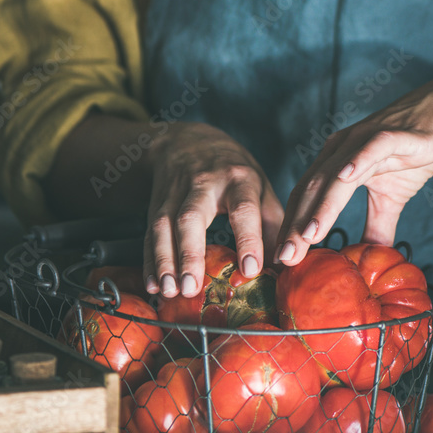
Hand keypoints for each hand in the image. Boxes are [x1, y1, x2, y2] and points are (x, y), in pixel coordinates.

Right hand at [143, 122, 283, 297]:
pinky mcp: (156, 204)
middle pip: (192, 217)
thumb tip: (283, 268)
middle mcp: (204, 184)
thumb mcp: (260, 187)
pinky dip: (149, 261)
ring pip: (164, 225)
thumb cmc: (234, 172)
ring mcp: (175, 193)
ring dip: (164, 260)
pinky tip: (152, 285)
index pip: (243, 209)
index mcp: (239, 179)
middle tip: (191, 288)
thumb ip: (273, 226)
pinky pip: (149, 233)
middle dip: (190, 252)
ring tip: (169, 291)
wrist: (188, 142)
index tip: (250, 269)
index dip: (248, 239)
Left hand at [275, 77, 432, 265]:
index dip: (291, 228)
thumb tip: (369, 259)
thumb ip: (376, 226)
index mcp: (335, 162)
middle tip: (284, 259)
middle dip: (296, 225)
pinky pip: (372, 148)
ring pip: (336, 174)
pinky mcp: (394, 134)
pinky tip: (345, 178)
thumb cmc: (414, 153)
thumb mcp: (392, 197)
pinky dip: (358, 162)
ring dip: (321, 205)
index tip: (281, 261)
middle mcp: (342, 148)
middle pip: (312, 190)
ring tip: (308, 235)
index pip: (306, 199)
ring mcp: (365, 139)